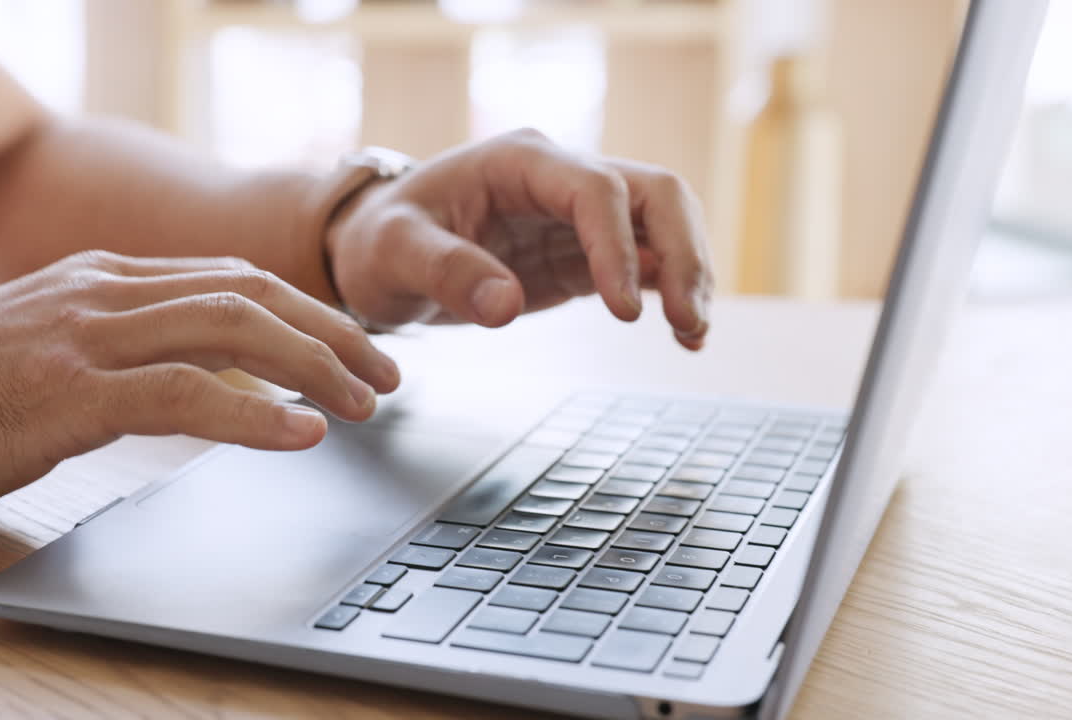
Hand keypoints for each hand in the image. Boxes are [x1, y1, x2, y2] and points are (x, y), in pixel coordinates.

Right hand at [0, 251, 398, 520]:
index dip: (307, 309)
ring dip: (314, 366)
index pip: (233, 278)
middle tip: (387, 373)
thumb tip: (198, 375)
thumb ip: (123, 346)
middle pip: (251, 293)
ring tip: (365, 403)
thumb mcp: (53, 348)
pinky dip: (255, 414)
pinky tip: (303, 432)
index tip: (353, 344)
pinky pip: (185, 393)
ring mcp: (88, 334)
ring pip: (232, 330)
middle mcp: (106, 289)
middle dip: (333, 331)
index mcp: (106, 276)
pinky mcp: (70, 391)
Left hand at [327, 129, 713, 349]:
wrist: (379, 252)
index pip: (594, 189)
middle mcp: (559, 178)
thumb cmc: (382, 239)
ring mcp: (577, 216)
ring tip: (692, 333)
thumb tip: (504, 306)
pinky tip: (684, 335)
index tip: (623, 310)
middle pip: (654, 194)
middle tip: (687, 320)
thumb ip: (445, 271)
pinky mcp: (582, 255)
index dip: (617, 245)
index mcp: (519, 162)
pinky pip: (645, 264)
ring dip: (688, 274)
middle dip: (682, 252)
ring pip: (662, 225)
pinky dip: (670, 294)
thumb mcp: (394, 252)